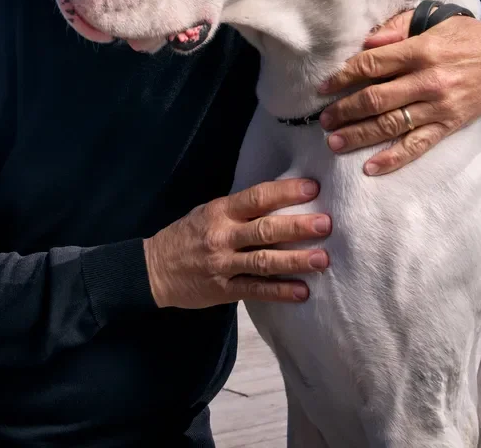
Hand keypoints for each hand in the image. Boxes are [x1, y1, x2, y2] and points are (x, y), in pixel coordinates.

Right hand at [143, 178, 330, 308]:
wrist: (154, 269)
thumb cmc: (188, 235)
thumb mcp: (208, 212)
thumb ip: (238, 209)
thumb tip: (279, 200)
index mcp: (221, 211)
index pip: (257, 197)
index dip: (285, 192)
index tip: (312, 187)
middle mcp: (223, 235)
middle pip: (264, 229)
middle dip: (297, 226)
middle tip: (326, 224)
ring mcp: (223, 264)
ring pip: (264, 261)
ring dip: (295, 261)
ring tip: (322, 260)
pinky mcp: (223, 290)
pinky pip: (256, 290)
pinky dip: (281, 292)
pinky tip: (303, 291)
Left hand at [317, 9, 480, 174]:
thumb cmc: (464, 36)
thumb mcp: (432, 21)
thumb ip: (396, 29)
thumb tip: (366, 43)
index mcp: (420, 51)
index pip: (371, 66)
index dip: (342, 77)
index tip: (323, 88)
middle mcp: (427, 80)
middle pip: (375, 99)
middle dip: (344, 111)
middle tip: (323, 119)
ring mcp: (438, 107)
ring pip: (390, 125)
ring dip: (359, 135)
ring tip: (335, 142)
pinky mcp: (449, 125)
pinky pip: (418, 145)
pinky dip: (394, 158)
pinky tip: (371, 167)